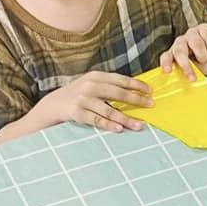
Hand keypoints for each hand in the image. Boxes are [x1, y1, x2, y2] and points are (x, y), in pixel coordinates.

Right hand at [35, 71, 152, 132]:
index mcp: (96, 76)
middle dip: (136, 100)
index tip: (150, 91)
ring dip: (126, 118)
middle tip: (151, 105)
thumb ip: (110, 85)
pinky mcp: (77, 113)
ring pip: (109, 110)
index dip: (137, 85)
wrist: (55, 103)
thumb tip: (136, 92)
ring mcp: (83, 100)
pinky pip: (97, 120)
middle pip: (118, 93)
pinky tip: (119, 129)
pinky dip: (109, 125)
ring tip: (139, 125)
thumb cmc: (80, 94)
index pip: (121, 80)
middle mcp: (90, 86)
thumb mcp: (93, 84)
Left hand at [162, 23, 206, 79]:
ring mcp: (192, 34)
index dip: (166, 62)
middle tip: (192, 76)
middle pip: (178, 50)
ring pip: (193, 42)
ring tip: (205, 59)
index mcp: (176, 54)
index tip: (168, 71)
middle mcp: (182, 43)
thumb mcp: (197, 72)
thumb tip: (182, 85)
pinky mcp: (203, 28)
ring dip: (201, 54)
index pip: (166, 56)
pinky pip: (205, 34)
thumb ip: (187, 74)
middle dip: (185, 64)